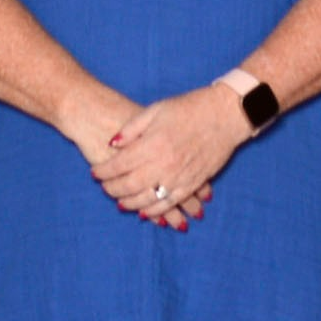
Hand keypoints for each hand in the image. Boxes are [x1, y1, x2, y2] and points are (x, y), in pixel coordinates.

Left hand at [93, 84, 250, 232]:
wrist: (226, 115)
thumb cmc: (190, 108)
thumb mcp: (156, 110)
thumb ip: (132, 129)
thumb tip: (112, 144)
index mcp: (153, 144)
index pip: (119, 164)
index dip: (103, 171)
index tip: (94, 173)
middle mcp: (164, 164)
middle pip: (129, 185)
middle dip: (112, 189)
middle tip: (104, 188)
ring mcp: (180, 177)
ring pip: (147, 199)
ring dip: (130, 203)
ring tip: (119, 201)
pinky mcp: (193, 184)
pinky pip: (169, 203)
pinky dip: (155, 211)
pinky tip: (144, 212)